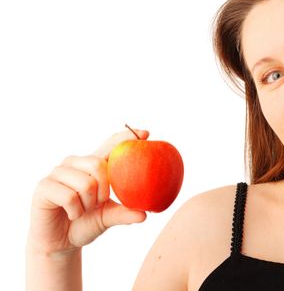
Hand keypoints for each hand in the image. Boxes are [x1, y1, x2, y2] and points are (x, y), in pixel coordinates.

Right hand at [27, 128, 148, 255]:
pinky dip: (75, 211)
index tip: (145, 133)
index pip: (110, 145)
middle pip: (98, 165)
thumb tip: (144, 214)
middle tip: (98, 203)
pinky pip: (69, 197)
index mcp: (92, 165)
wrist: (60, 243)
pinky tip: (71, 214)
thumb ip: (124, 212)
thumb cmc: (85, 223)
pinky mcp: (44, 186)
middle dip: (103, 190)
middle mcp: (74, 163)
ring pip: (85, 184)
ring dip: (88, 204)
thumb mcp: (108, 217)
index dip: (126, 138)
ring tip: (82, 210)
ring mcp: (57, 173)